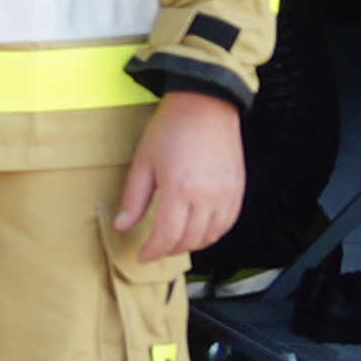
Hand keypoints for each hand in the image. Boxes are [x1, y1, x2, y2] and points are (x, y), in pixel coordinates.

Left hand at [112, 88, 248, 265]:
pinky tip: (199, 231)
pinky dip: (213, 233)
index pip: (167, 235)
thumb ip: (134, 199)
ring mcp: (226, 194)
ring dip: (192, 244)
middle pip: (190, 239)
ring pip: (211, 235)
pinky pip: (228, 223)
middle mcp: (207, 196)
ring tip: (175, 242)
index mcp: (179, 189)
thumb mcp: (143, 162)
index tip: (142, 256)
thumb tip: (122, 226)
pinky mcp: (238, 189)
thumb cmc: (170, 129)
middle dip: (170, 250)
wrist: (205, 104)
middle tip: (156, 249)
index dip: (153, 251)